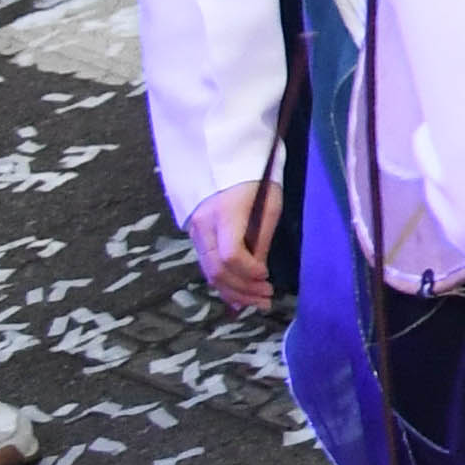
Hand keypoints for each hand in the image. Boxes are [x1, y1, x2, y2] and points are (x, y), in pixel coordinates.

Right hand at [187, 176, 281, 312]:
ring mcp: (194, 231)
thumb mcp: (269, 207)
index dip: (249, 271)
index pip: (230, 255)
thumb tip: (260, 273)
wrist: (231, 163)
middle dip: (242, 289)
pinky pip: (206, 265)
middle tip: (265, 299)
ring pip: (208, 271)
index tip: (267, 276)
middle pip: (216, 269)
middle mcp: (203, 226)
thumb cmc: (259, 182)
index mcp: (224, 214)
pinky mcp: (194, 236)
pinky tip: (238, 295)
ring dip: (233, 291)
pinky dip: (222, 282)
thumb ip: (262, 240)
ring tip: (256, 301)